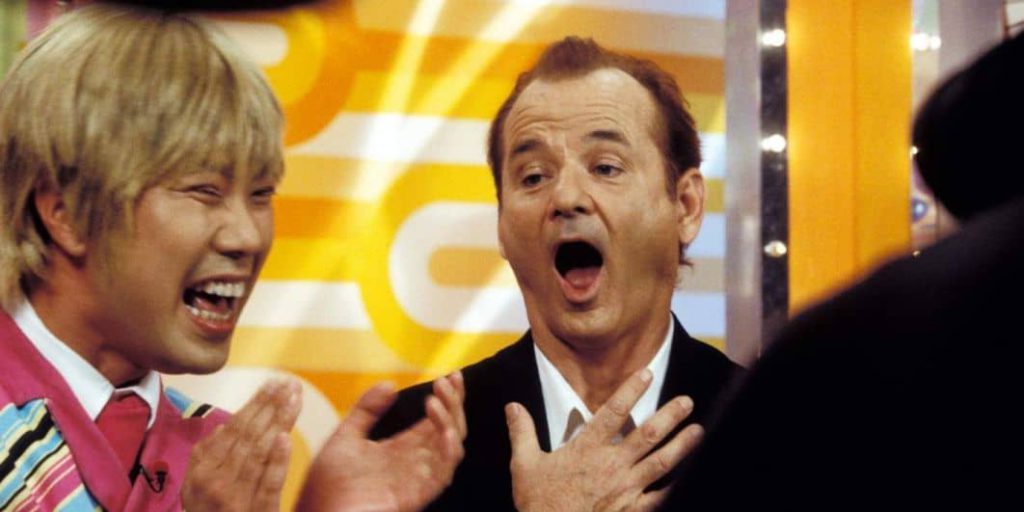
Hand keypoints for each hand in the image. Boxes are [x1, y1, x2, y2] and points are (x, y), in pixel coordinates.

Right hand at [181, 378, 302, 510]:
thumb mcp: (199, 486)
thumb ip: (210, 456)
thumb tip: (226, 426)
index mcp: (203, 470)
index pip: (234, 429)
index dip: (256, 403)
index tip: (275, 382)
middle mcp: (215, 482)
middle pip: (248, 435)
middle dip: (270, 405)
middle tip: (289, 382)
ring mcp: (235, 499)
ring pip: (258, 453)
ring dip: (277, 422)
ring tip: (294, 398)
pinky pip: (267, 485)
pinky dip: (276, 462)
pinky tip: (285, 439)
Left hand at [296, 372, 466, 511]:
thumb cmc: (328, 483)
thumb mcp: (346, 437)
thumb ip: (367, 410)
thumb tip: (390, 384)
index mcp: (402, 447)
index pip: (436, 419)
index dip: (448, 398)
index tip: (451, 375)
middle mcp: (415, 461)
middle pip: (449, 429)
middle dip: (453, 404)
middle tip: (446, 381)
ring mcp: (416, 479)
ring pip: (451, 449)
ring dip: (450, 423)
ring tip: (435, 401)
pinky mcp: (414, 496)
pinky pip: (442, 475)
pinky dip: (448, 453)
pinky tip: (445, 432)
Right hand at [506, 368, 703, 511]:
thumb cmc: (539, 504)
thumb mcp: (524, 465)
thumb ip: (522, 432)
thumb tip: (513, 407)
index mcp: (586, 450)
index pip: (613, 412)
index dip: (631, 390)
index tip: (646, 373)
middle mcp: (611, 465)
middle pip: (647, 434)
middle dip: (669, 416)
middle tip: (687, 401)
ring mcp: (626, 489)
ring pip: (660, 462)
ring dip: (681, 445)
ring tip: (698, 430)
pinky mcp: (632, 510)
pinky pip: (660, 498)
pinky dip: (676, 487)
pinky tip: (690, 476)